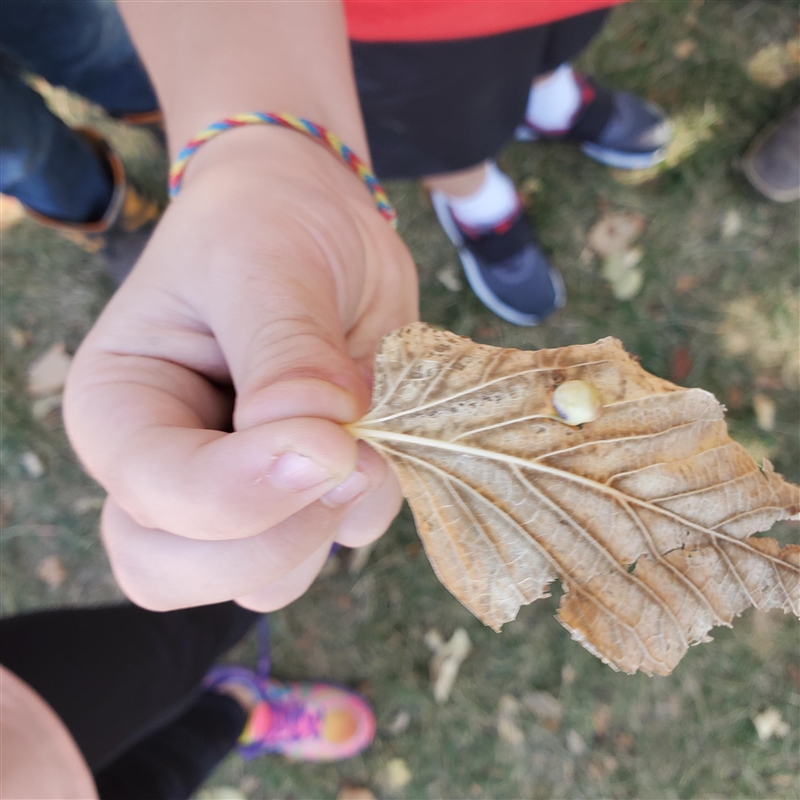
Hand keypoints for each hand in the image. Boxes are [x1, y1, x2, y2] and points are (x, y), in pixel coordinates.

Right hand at [64, 128, 418, 610]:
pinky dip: (374, 503)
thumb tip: (316, 444)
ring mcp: (240, 489)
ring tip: (372, 434)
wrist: (314, 214)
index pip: (154, 495)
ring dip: (333, 525)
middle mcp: (168, 466)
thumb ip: (286, 357)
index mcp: (121, 408)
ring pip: (267, 579)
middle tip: (349, 456)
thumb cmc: (263, 222)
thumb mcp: (264, 264)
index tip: (330, 440)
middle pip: (181, 571)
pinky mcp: (307, 489)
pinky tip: (385, 434)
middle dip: (274, 539)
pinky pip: (339, 538)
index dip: (241, 493)